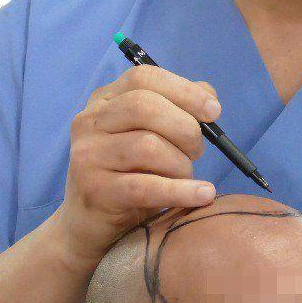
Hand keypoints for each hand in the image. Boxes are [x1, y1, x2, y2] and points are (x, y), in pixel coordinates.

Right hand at [51, 64, 220, 267]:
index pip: (144, 78)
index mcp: (104, 100)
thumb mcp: (147, 135)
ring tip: (185, 177)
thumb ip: (176, 109)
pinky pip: (146, 187)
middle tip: (197, 151)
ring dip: (181, 164)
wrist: (87, 224)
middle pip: (145, 106)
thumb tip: (208, 95)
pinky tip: (203, 195)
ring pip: (149, 146)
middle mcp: (90, 122)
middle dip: (185, 128)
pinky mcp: (96, 190)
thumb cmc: (128, 174)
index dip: (183, 90)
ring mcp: (88, 155)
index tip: (213, 111)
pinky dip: (181, 191)